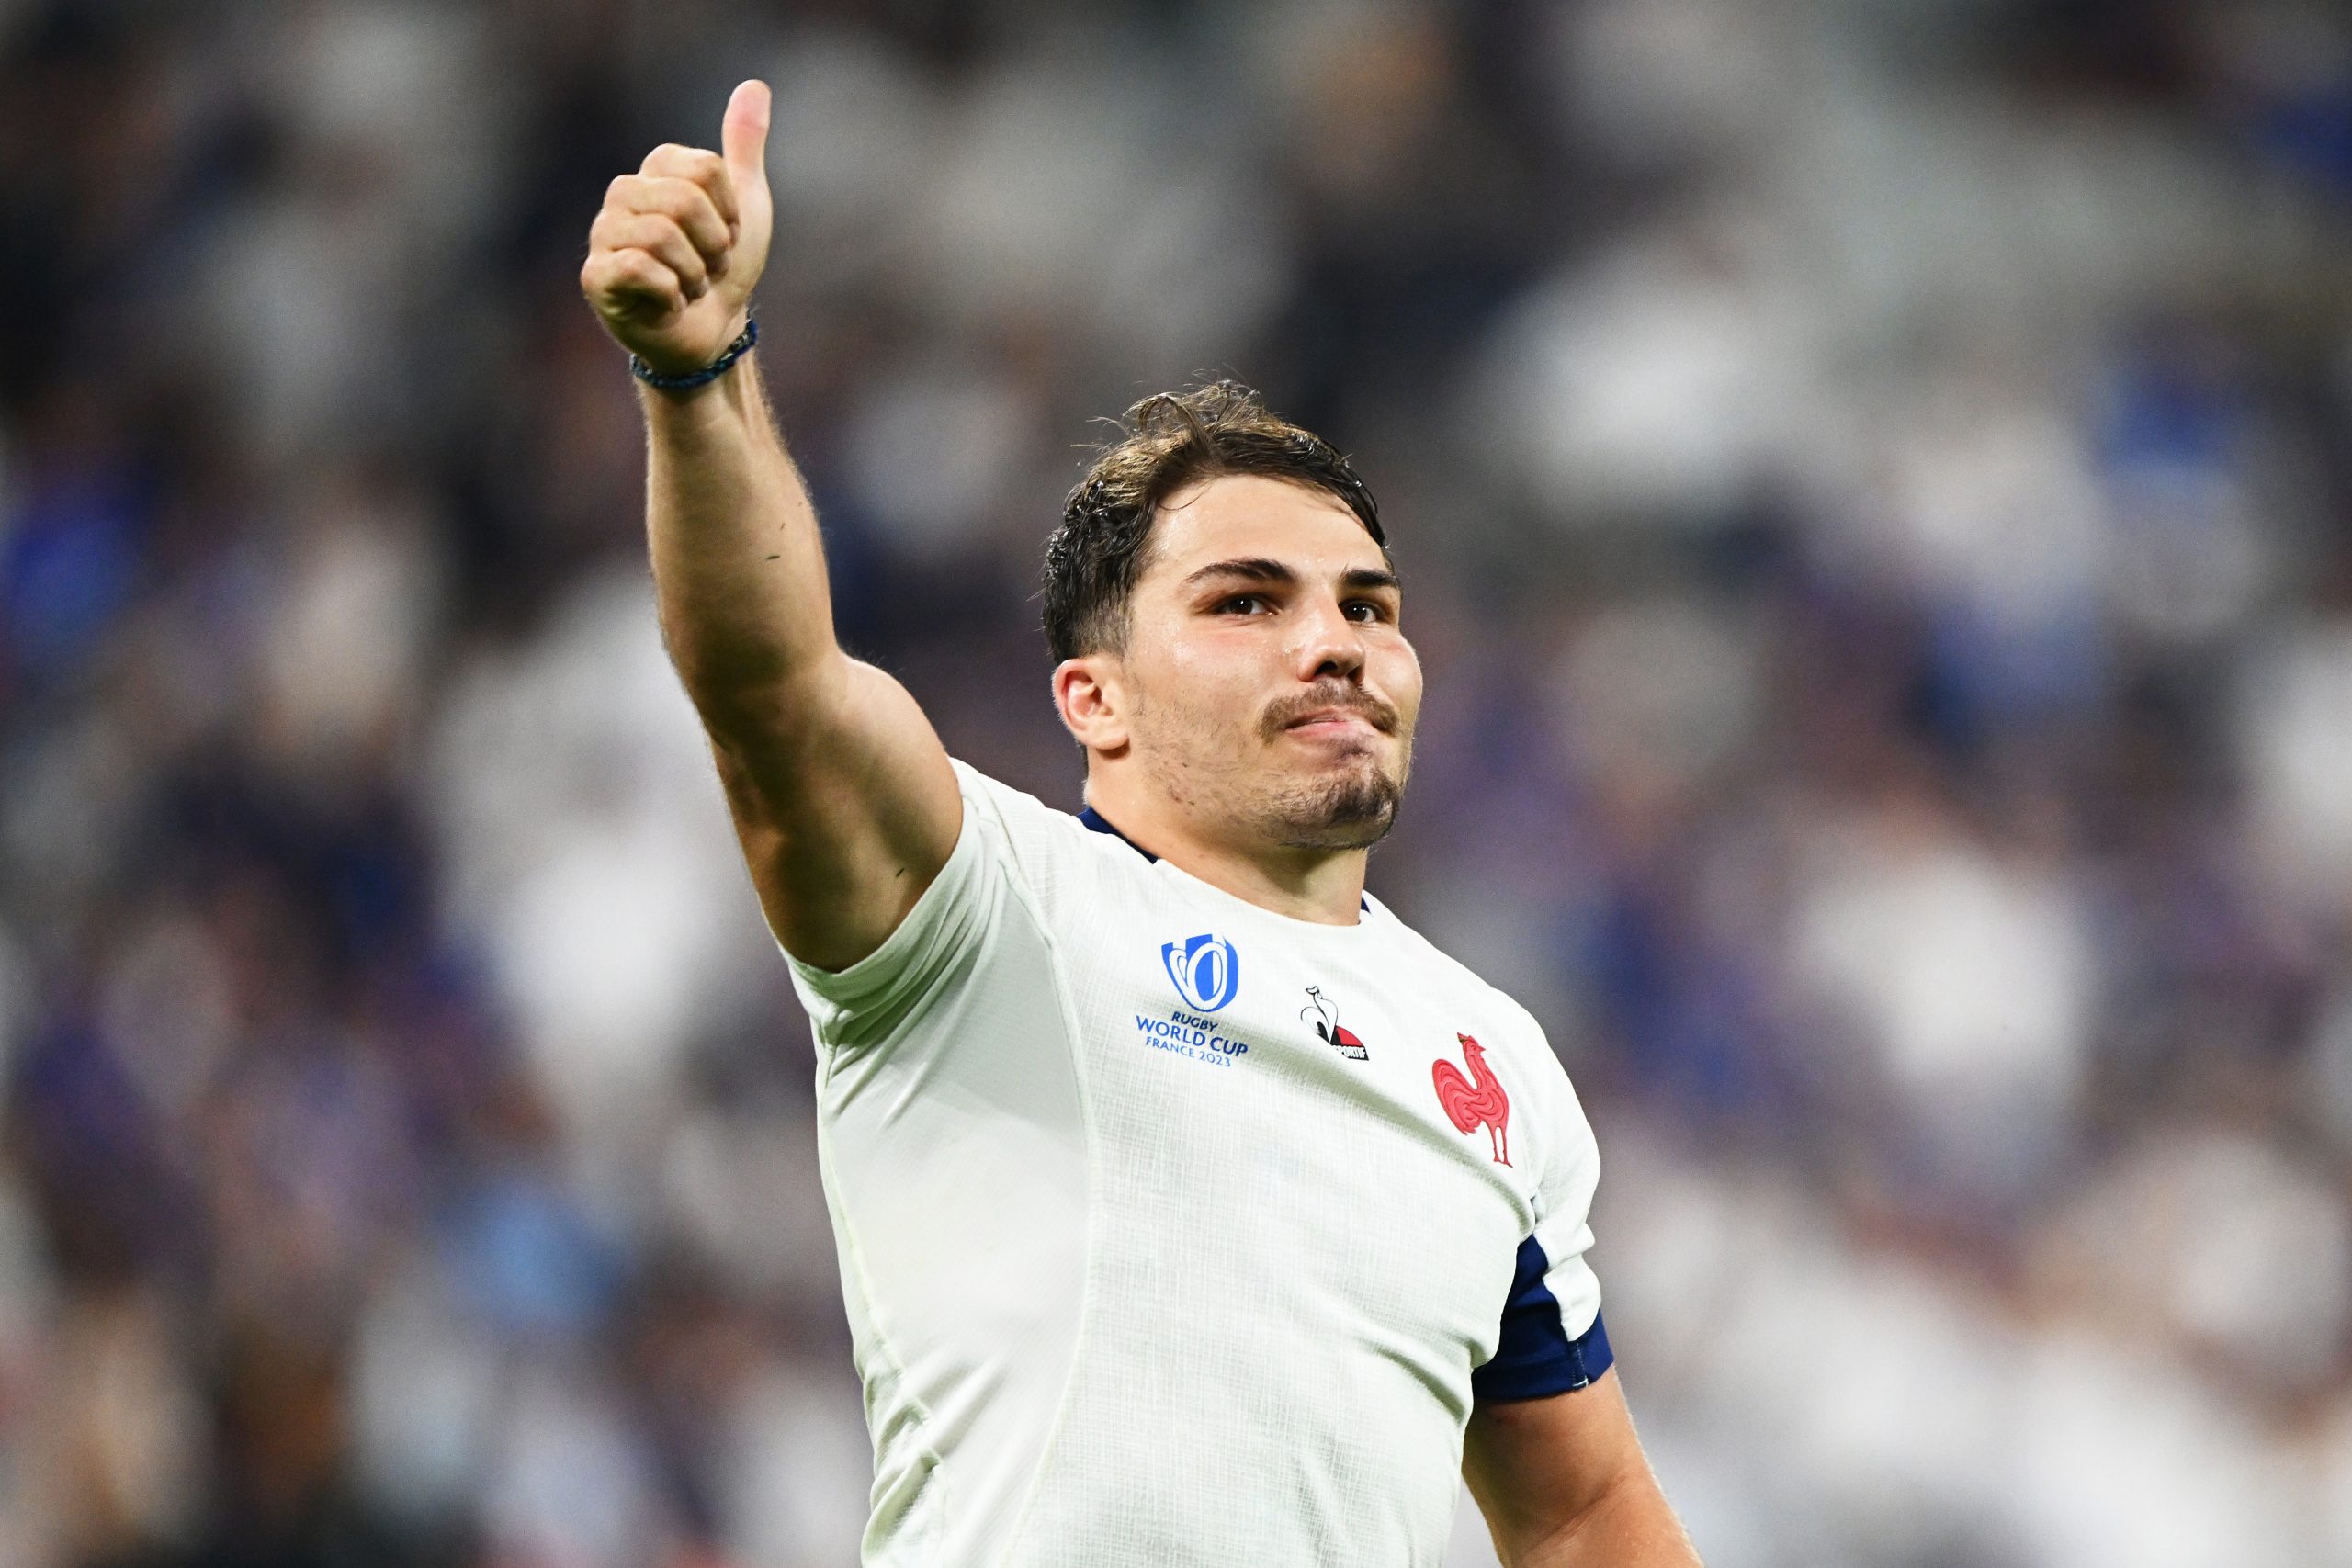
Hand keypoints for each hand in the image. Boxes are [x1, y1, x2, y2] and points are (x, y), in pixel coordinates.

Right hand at [582, 79, 772, 376]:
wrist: (713, 333)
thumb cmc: (723, 269)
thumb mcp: (745, 204)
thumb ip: (743, 147)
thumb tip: (755, 86)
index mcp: (656, 169)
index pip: (706, 170)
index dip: (730, 214)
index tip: (725, 237)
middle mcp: (623, 193)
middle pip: (684, 201)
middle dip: (714, 247)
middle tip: (709, 268)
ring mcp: (604, 234)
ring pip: (663, 235)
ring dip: (695, 275)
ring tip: (689, 287)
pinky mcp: (596, 277)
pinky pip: (641, 268)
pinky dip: (672, 294)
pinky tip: (668, 303)